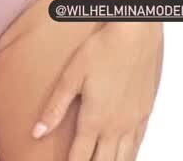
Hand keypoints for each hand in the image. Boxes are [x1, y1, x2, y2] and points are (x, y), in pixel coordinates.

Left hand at [31, 22, 163, 159]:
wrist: (136, 33)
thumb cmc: (102, 49)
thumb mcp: (72, 75)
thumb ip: (55, 107)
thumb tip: (36, 133)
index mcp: (94, 119)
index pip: (80, 157)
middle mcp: (115, 127)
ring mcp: (133, 122)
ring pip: (124, 160)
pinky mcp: (145, 113)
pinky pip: (138, 145)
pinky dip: (129, 157)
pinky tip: (124, 158)